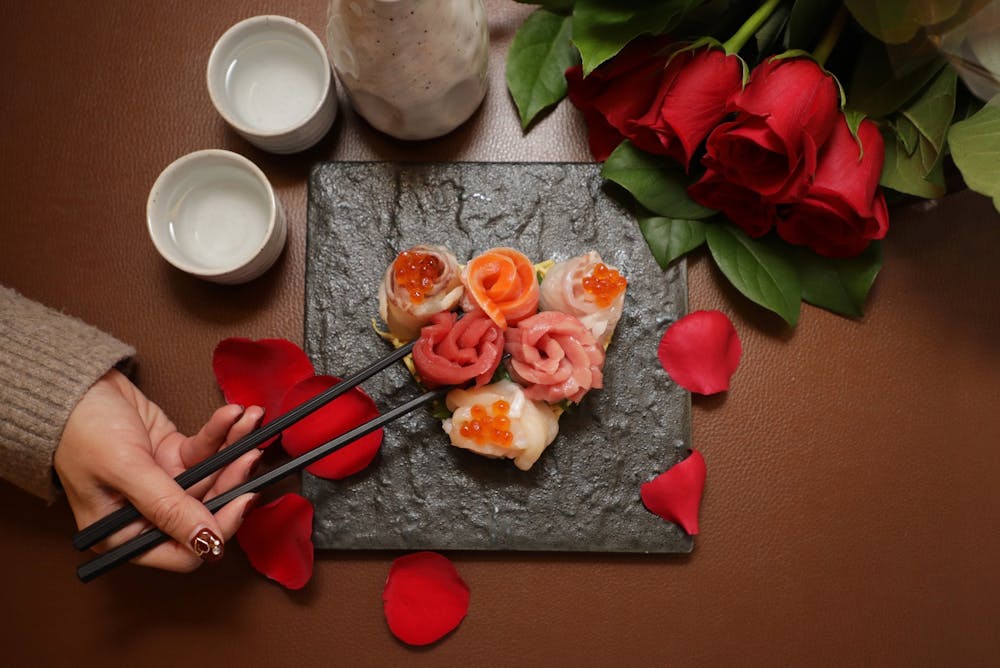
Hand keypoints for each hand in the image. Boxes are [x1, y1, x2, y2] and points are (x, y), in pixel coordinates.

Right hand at [54, 369, 263, 571]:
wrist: (73, 386)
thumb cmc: (81, 431)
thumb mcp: (125, 470)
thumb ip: (169, 508)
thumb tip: (210, 544)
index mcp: (126, 535)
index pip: (184, 552)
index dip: (218, 531)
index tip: (244, 500)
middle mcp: (148, 516)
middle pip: (207, 512)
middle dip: (232, 481)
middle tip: (251, 454)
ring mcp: (165, 485)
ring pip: (214, 477)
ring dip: (234, 450)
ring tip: (251, 423)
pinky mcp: (175, 456)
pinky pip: (207, 450)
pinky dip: (222, 432)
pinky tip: (235, 415)